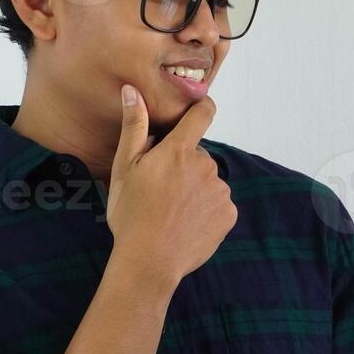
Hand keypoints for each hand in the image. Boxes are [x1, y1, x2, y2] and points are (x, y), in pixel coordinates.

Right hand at [105, 85, 236, 286]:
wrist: (149, 262)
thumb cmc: (131, 214)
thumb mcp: (124, 169)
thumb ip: (133, 126)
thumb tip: (132, 91)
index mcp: (179, 151)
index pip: (202, 114)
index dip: (202, 108)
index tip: (198, 111)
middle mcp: (205, 166)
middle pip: (198, 155)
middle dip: (183, 165)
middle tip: (160, 189)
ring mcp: (220, 191)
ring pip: (207, 181)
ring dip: (194, 189)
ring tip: (171, 211)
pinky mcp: (228, 214)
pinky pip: (218, 203)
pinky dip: (205, 210)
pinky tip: (185, 224)